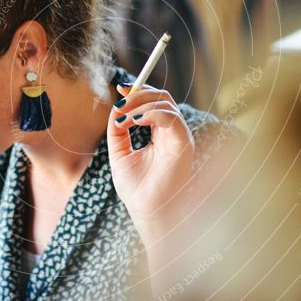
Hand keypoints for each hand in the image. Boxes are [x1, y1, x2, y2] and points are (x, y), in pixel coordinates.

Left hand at [107, 83, 194, 240]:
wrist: (146, 212)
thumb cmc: (136, 189)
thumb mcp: (120, 153)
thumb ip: (118, 129)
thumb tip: (117, 107)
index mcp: (162, 135)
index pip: (156, 103)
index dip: (139, 92)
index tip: (120, 88)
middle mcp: (174, 134)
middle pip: (163, 97)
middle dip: (139, 94)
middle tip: (120, 102)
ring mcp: (181, 138)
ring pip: (166, 103)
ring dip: (140, 105)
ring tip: (122, 120)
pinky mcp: (184, 144)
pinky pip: (170, 117)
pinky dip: (149, 114)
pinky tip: (133, 122)